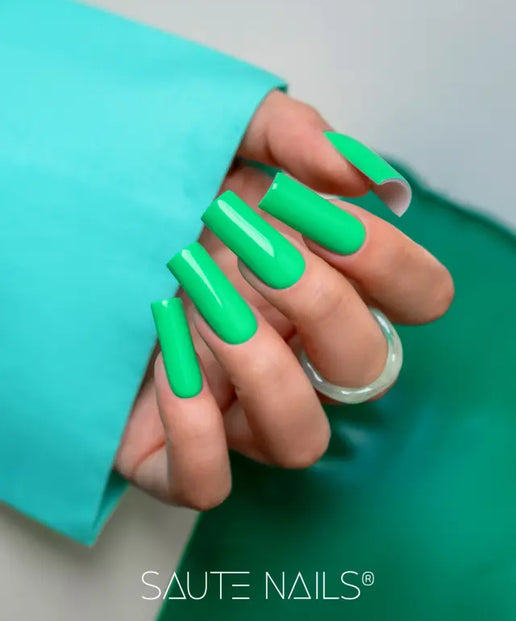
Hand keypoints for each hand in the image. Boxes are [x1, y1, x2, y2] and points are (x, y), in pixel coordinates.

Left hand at [115, 91, 453, 508]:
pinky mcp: (175, 455)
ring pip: (300, 442)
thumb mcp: (228, 142)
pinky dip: (190, 428)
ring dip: (260, 366)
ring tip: (203, 302)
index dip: (390, 260)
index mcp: (326, 289)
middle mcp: (297, 358)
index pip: (420, 298)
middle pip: (365, 367)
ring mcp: (239, 413)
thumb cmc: (161, 198)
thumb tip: (361, 177)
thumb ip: (296, 137)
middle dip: (318, 300)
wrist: (73, 238)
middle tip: (251, 246)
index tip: (316, 213)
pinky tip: (162, 359)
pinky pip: (207, 483)